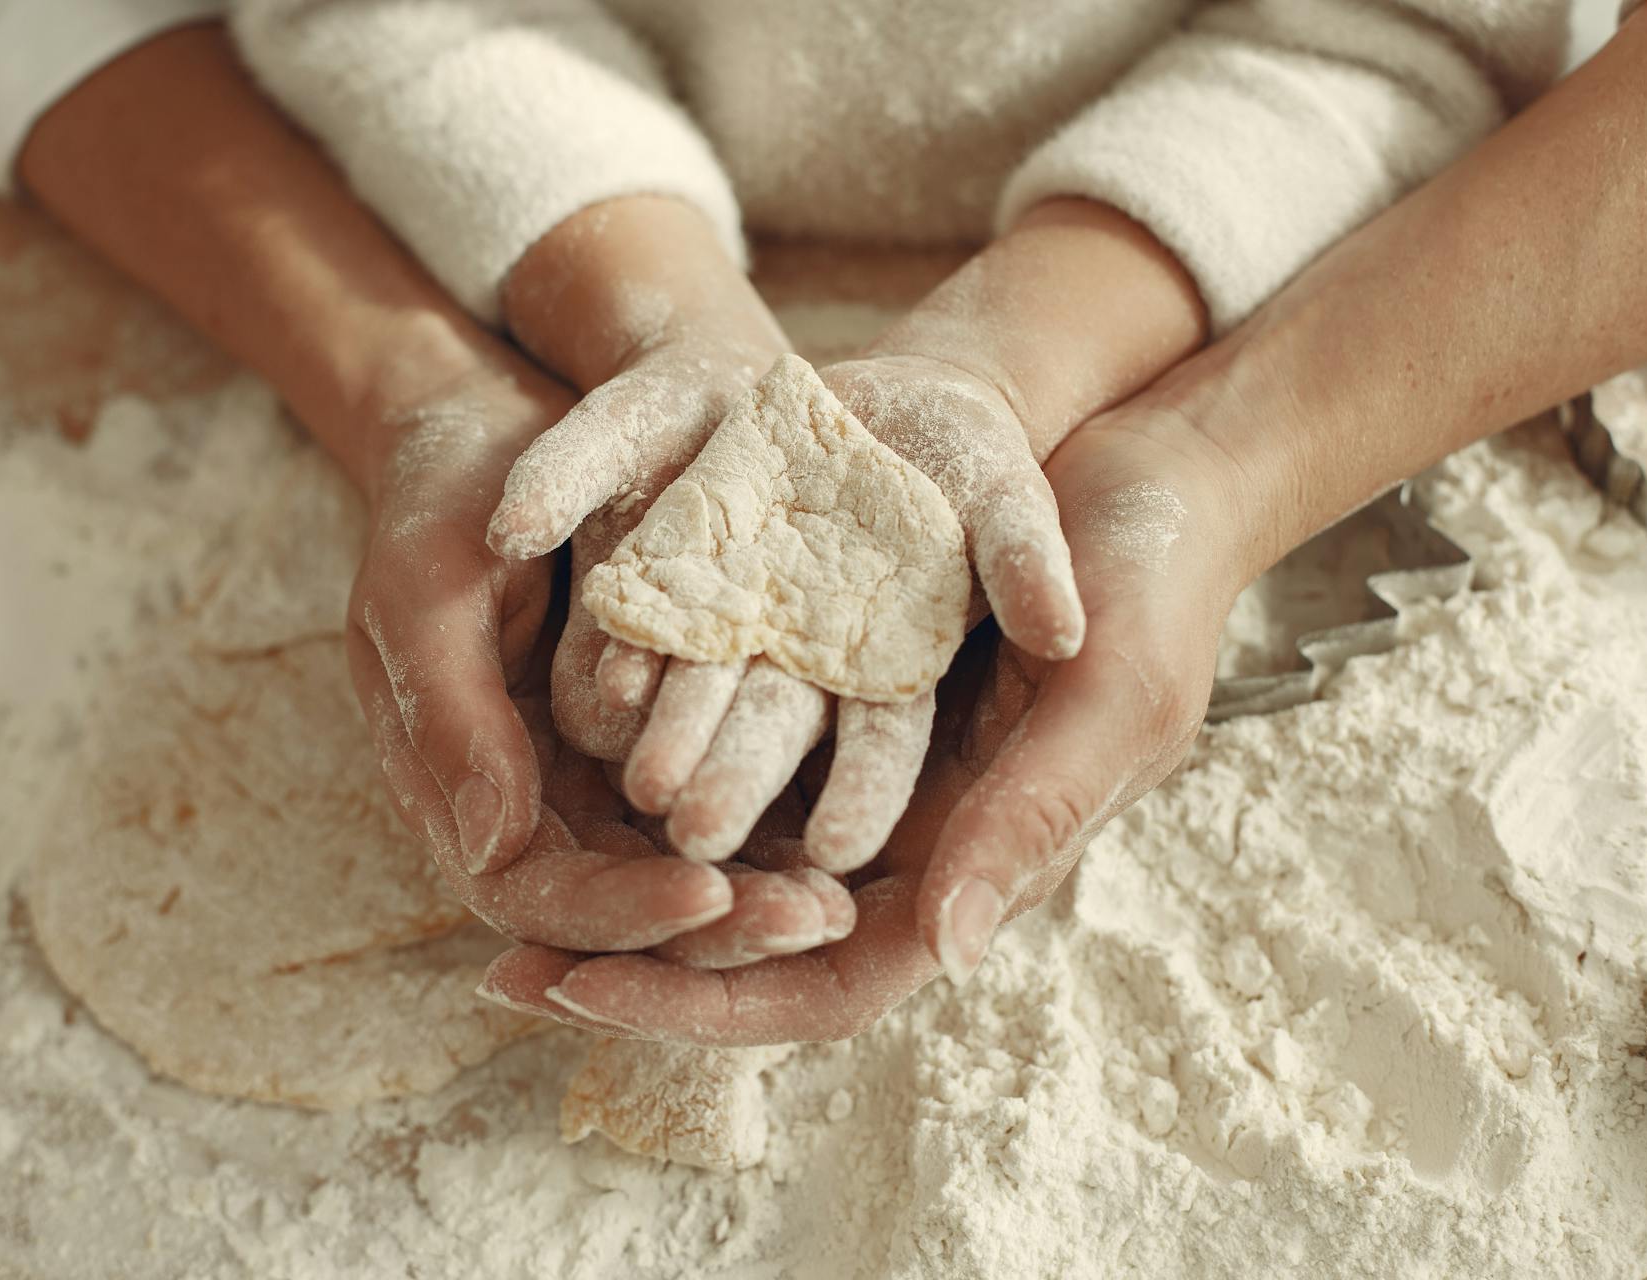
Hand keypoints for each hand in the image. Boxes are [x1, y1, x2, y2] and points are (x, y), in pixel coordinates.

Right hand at [345, 363, 850, 964]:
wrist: (505, 432)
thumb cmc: (448, 499)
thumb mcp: (426, 590)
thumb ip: (450, 714)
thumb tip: (495, 848)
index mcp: (462, 790)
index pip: (533, 893)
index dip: (618, 910)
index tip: (707, 895)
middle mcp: (539, 806)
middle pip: (623, 911)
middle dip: (714, 929)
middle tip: (812, 922)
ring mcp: (606, 779)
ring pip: (683, 876)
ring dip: (760, 902)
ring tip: (841, 908)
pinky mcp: (676, 737)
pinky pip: (724, 805)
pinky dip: (780, 834)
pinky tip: (851, 842)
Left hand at [477, 405, 1251, 1041]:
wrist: (1131, 464)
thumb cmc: (1151, 587)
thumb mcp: (1109, 700)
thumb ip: (1032, 816)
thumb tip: (941, 946)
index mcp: (968, 866)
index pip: (825, 982)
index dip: (709, 1006)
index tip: (588, 993)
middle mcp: (897, 827)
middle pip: (747, 929)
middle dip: (630, 952)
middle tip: (503, 964)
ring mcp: (850, 751)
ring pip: (718, 830)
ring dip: (614, 850)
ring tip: (494, 858)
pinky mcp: (821, 669)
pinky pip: (718, 719)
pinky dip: (643, 727)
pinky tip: (553, 724)